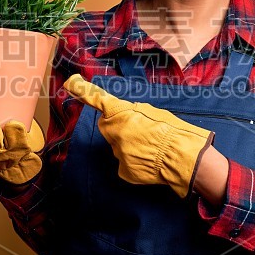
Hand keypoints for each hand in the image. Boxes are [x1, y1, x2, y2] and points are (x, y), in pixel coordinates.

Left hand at [63, 74, 213, 197]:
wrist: (184, 157)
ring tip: (151, 148)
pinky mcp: (124, 171)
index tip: (71, 83)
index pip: (98, 100)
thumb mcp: (155, 112)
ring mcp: (118, 153)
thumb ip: (134, 113)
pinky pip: (125, 164)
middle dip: (119, 128)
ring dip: (130, 146)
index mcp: (122, 114)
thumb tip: (127, 117)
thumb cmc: (174, 131)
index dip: (83, 91)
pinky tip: (149, 161)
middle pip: (109, 128)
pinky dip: (135, 163)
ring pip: (119, 147)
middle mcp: (115, 133)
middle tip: (142, 132)